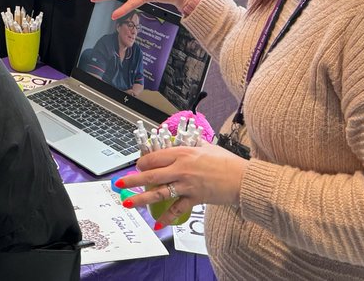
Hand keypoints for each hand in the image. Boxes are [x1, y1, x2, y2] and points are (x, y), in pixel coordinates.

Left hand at [116, 143, 246, 227]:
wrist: (243, 179)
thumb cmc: (228, 162)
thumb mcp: (207, 147)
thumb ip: (193, 144)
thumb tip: (186, 140)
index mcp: (182, 153)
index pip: (155, 157)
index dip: (143, 162)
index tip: (137, 166)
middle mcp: (181, 169)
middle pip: (151, 174)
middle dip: (132, 179)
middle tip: (119, 183)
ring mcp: (187, 185)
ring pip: (159, 192)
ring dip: (141, 198)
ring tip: (128, 203)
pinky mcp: (195, 199)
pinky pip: (177, 209)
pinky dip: (167, 217)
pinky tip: (158, 224)